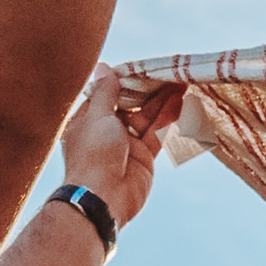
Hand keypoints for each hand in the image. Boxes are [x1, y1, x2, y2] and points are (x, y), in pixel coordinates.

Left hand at [57, 66, 181, 229]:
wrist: (104, 199)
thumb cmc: (93, 155)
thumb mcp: (97, 116)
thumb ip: (105, 92)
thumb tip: (103, 67)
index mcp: (87, 120)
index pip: (106, 94)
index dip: (123, 79)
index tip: (139, 65)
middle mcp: (106, 131)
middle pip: (129, 104)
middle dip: (147, 88)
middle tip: (165, 70)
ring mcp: (126, 144)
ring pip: (146, 117)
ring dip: (162, 100)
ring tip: (179, 81)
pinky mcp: (144, 156)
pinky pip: (156, 133)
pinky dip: (167, 117)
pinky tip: (179, 101)